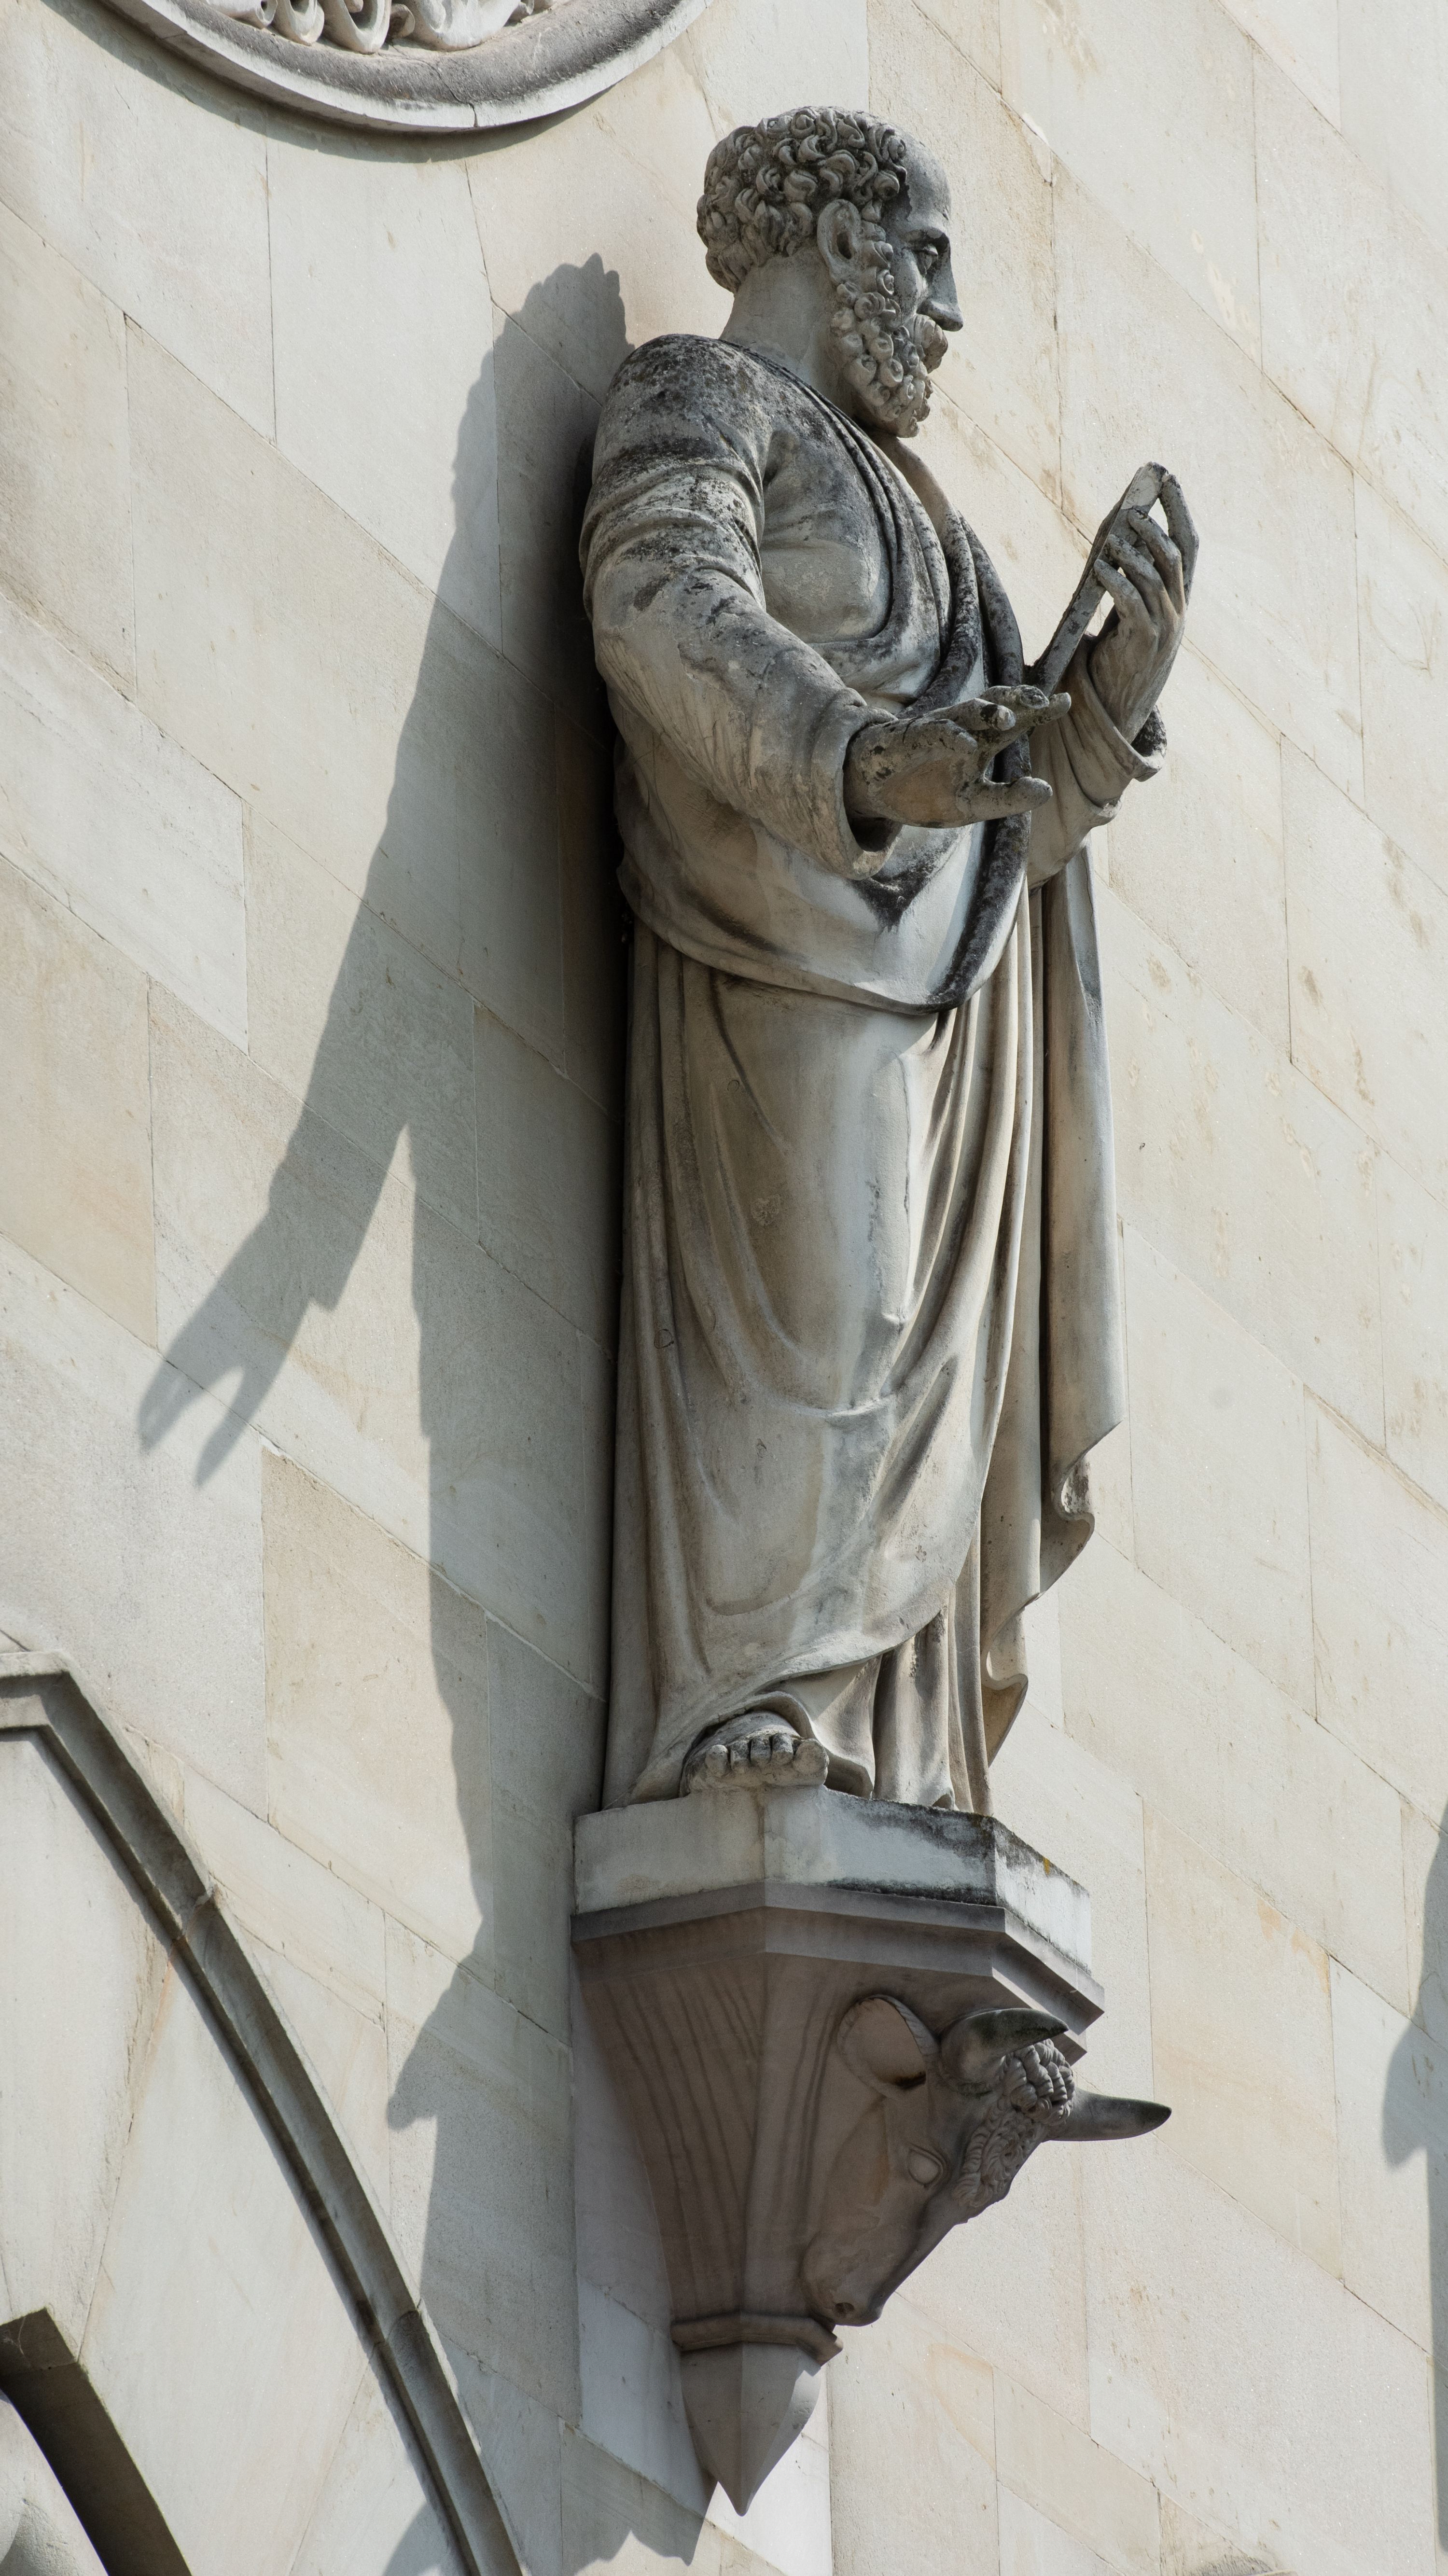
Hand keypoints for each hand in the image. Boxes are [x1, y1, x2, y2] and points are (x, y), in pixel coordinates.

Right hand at [843, 684, 1069, 850]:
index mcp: (981, 744)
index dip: (1039, 711)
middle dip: (1018, 702)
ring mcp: (937, 731)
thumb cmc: (925, 793)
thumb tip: (1047, 790)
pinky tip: (965, 744)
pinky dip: (948, 737)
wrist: (874, 793)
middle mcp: (964, 731)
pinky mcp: (910, 738)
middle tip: (1045, 702)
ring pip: (966, 713)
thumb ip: (1008, 798)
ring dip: (986, 712)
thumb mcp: (973, 804)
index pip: (1016, 722)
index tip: (1065, 701)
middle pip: (996, 708)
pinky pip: (932, 733)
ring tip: (1008, 717)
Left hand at [1087, 473, 1196, 743]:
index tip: (1167, 479)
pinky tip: (1100, 569)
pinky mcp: (1144, 642)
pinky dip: (1116, 581)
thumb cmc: (1120, 653)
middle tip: (1130, 511)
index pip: (1190, 544)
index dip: (1180, 510)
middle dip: (1154, 528)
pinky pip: (1132, 602)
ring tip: (1109, 538)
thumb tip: (1117, 532)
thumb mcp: (1132, 610)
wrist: (1120, 705)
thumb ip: (1132, 577)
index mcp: (1180, 597)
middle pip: (1174, 556)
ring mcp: (1165, 626)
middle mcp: (1179, 609)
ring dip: (1131, 552)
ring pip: (1154, 576)